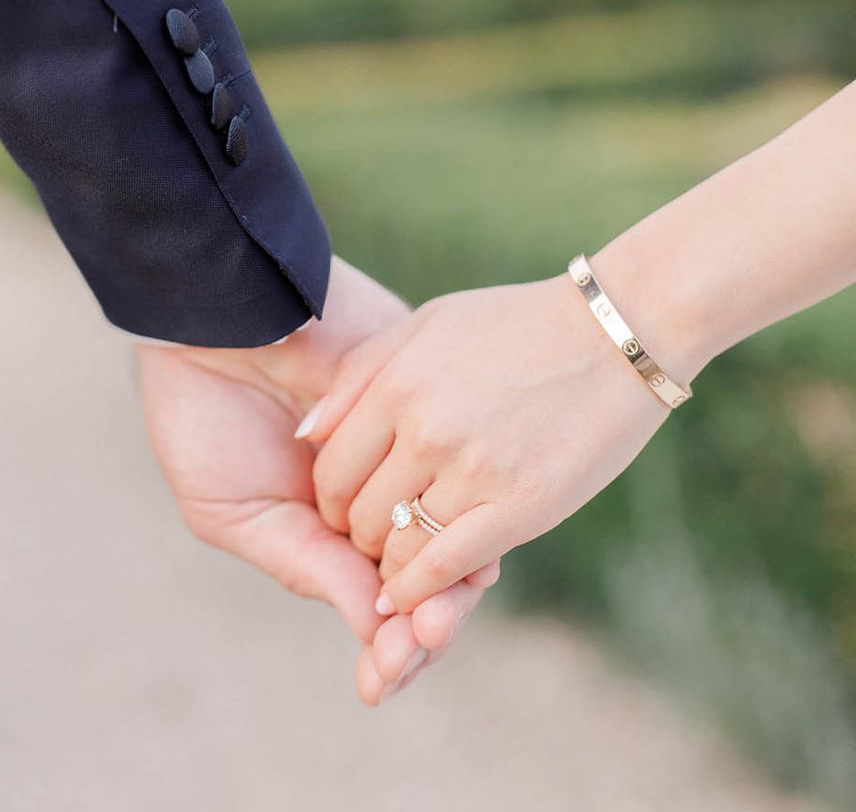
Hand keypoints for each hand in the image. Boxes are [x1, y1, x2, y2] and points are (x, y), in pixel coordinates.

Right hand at [139, 257, 495, 701]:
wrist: (214, 321)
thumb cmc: (204, 418)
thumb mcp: (236, 512)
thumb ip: (308, 564)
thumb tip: (375, 628)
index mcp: (331, 528)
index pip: (375, 597)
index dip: (384, 644)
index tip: (382, 681)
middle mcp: (378, 494)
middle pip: (425, 571)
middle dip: (425, 621)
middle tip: (417, 648)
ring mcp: (405, 450)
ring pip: (453, 525)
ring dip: (448, 578)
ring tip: (432, 617)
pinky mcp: (425, 401)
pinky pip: (457, 462)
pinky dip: (458, 509)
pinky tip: (452, 547)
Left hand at [301, 274, 672, 616]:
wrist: (616, 334)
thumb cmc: (515, 325)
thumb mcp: (426, 325)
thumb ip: (358, 376)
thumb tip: (305, 435)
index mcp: (398, 384)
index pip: (330, 467)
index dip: (329, 498)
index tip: (344, 507)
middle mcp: (426, 429)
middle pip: (358, 512)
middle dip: (356, 533)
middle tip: (371, 539)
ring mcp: (474, 470)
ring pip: (397, 546)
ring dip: (388, 565)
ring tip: (395, 565)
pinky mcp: (522, 506)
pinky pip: (445, 566)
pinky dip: (419, 590)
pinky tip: (412, 595)